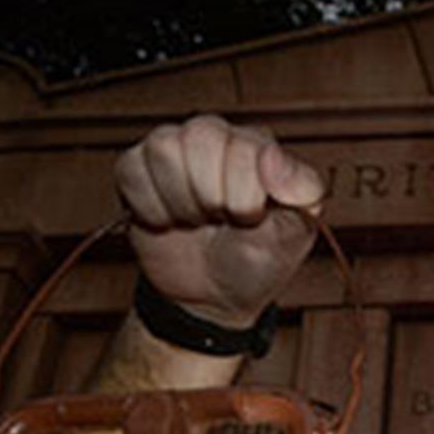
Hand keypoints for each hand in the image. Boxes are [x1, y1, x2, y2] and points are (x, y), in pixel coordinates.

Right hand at [114, 115, 325, 326]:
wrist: (213, 297)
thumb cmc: (256, 261)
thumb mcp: (294, 235)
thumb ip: (301, 190)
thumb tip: (273, 155)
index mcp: (261, 147)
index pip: (248, 146)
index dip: (244, 194)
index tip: (250, 219)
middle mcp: (219, 137)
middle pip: (201, 136)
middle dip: (211, 196)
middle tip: (221, 220)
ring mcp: (176, 148)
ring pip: (164, 148)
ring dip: (180, 202)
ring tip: (196, 220)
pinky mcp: (138, 168)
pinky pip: (132, 170)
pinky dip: (150, 208)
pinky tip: (168, 221)